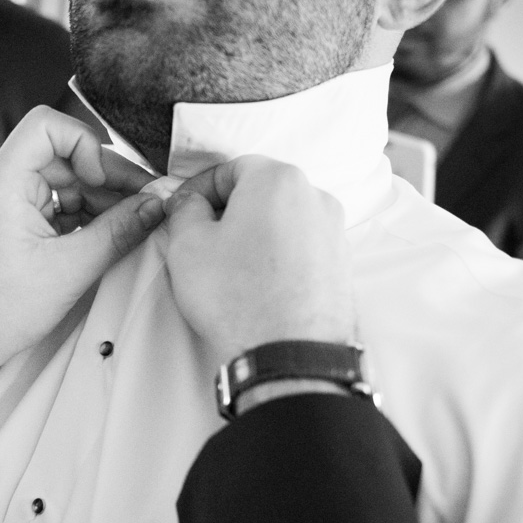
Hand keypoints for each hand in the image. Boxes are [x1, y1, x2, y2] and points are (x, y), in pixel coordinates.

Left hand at [0, 107, 163, 378]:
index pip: (45, 126)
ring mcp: (9, 202)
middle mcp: (3, 184)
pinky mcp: (17, 221)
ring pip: (66, 179)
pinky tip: (110, 235)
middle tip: (146, 203)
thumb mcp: (71, 270)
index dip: (83, 143)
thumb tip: (157, 206)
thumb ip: (119, 232)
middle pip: (65, 154)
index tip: (102, 181)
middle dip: (107, 177)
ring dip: (101, 198)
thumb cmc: (1, 310)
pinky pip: (58, 202)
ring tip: (132, 225)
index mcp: (3, 184)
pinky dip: (85, 215)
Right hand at [164, 155, 355, 361]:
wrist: (288, 354)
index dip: (198, 188)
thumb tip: (189, 203)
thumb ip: (184, 211)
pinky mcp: (341, 265)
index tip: (180, 210)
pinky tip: (256, 284)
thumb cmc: (237, 297)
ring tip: (228, 268)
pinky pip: (300, 247)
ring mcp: (334, 232)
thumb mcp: (187, 246)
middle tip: (200, 240)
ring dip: (254, 234)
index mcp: (277, 180)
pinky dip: (276, 256)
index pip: (230, 168)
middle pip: (260, 191)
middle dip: (228, 211)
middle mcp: (315, 197)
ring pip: (282, 220)